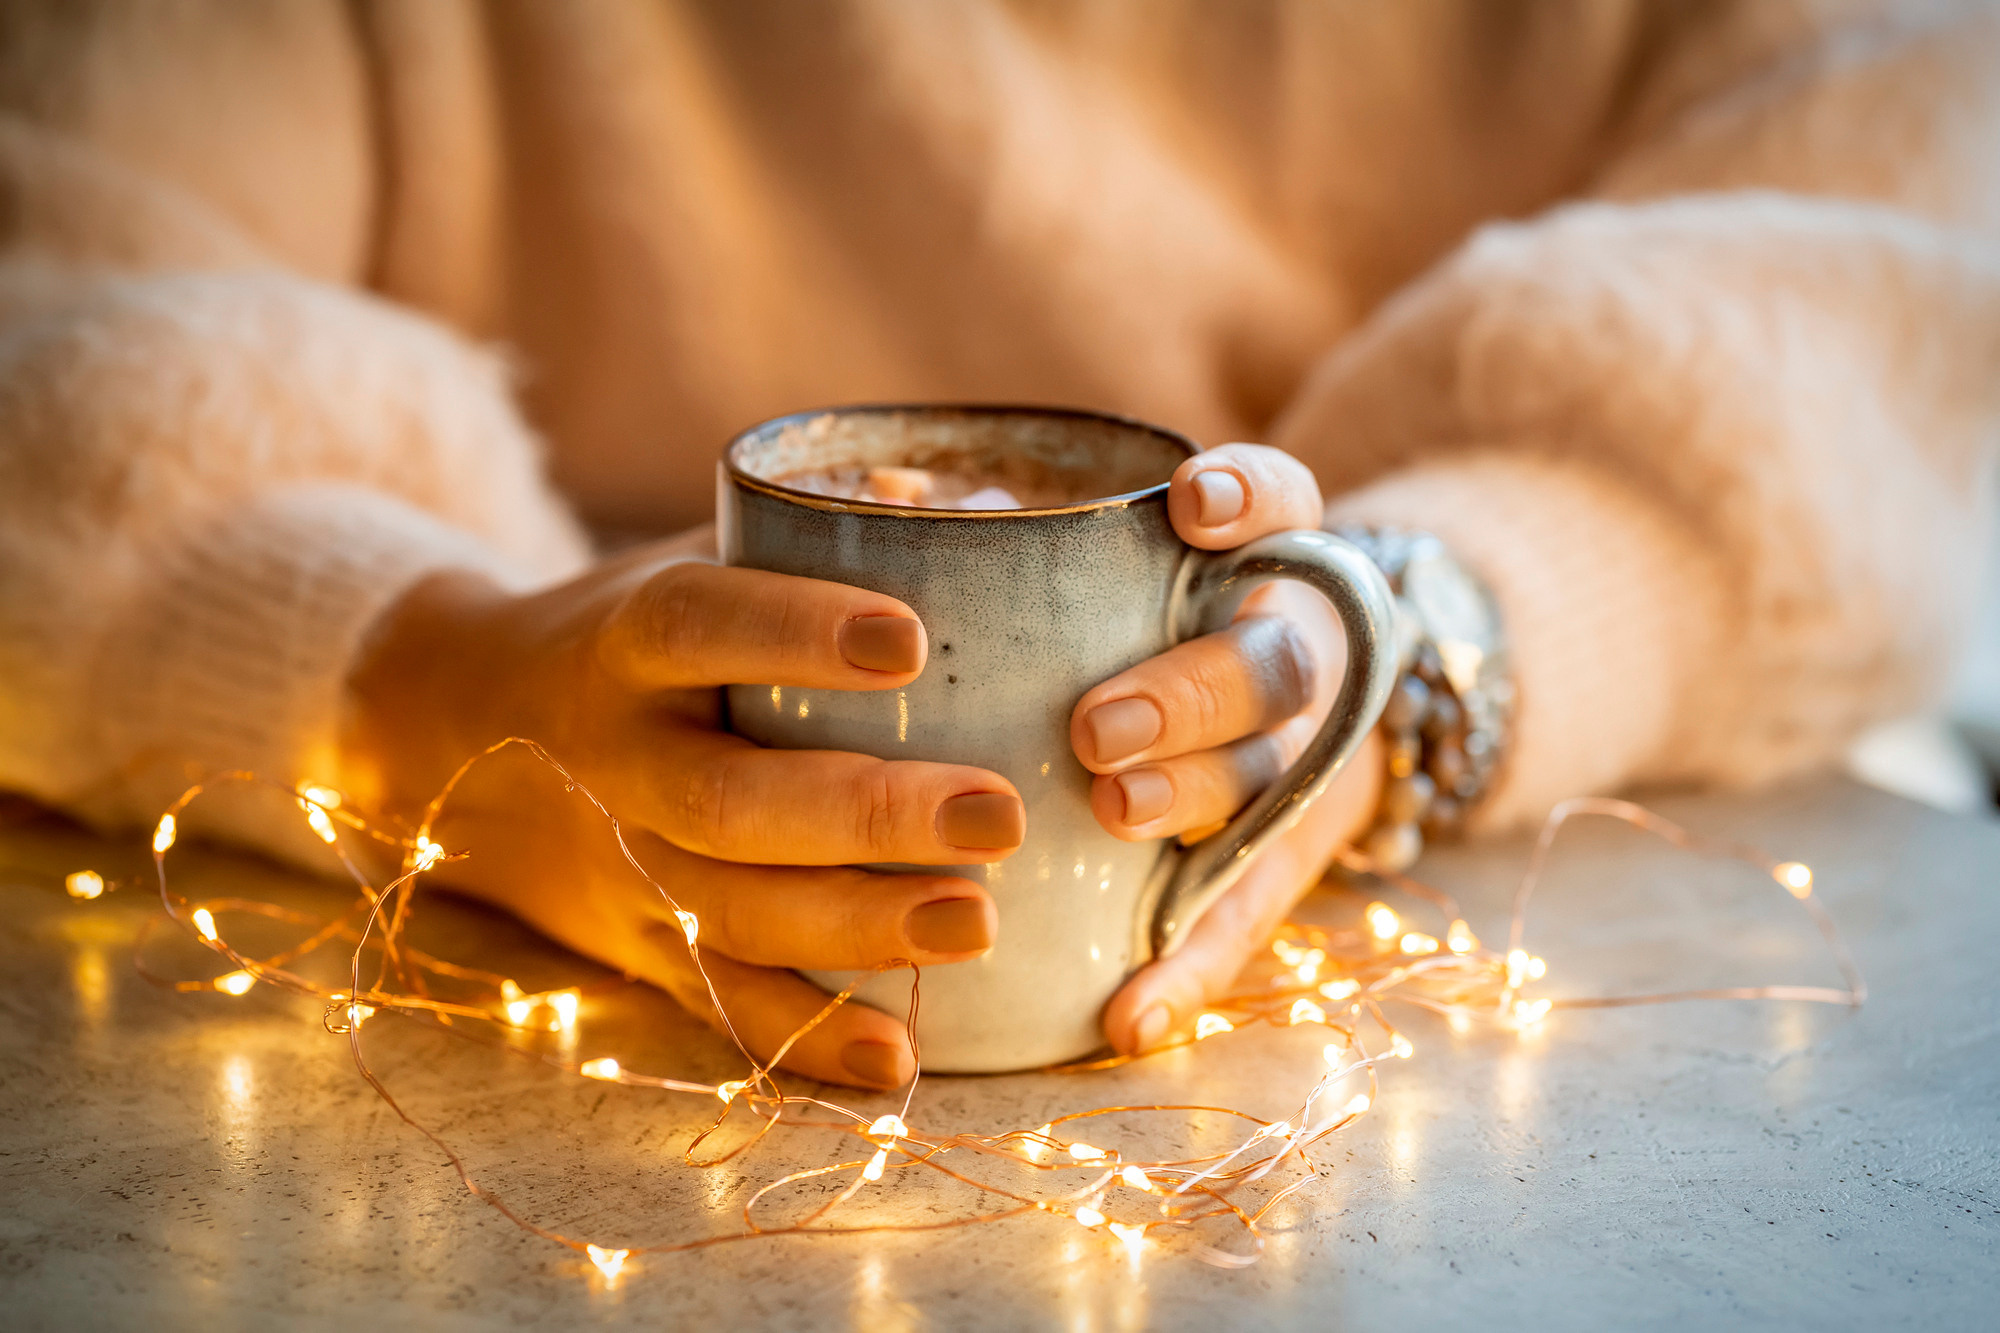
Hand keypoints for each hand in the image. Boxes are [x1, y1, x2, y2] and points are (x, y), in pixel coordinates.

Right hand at [342, 528, 1023, 1088]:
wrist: (455, 733)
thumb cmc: (633, 630)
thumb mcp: (688, 553)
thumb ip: (799, 530)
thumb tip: (922, 492)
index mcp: (625, 640)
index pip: (699, 623)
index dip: (794, 632)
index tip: (910, 638)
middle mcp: (616, 758)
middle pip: (727, 799)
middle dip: (864, 814)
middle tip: (996, 816)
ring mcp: (621, 866)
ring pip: (729, 912)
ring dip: (854, 930)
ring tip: (977, 925)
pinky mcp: (637, 947)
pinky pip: (719, 1006)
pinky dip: (805, 1044)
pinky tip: (901, 1061)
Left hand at [1071, 444, 1383, 1055]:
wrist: (1293, 720)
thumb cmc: (1150, 627)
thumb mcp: (1112, 560)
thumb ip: (1014, 528)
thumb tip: (878, 499)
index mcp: (1261, 566)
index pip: (1282, 502)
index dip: (1248, 500)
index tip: (1189, 507)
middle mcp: (1298, 661)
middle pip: (1275, 664)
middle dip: (1191, 692)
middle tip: (1098, 724)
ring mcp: (1298, 767)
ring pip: (1268, 783)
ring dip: (1192, 795)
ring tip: (1115, 811)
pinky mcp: (1277, 867)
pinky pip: (1241, 923)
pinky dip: (1188, 970)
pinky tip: (1129, 1015)